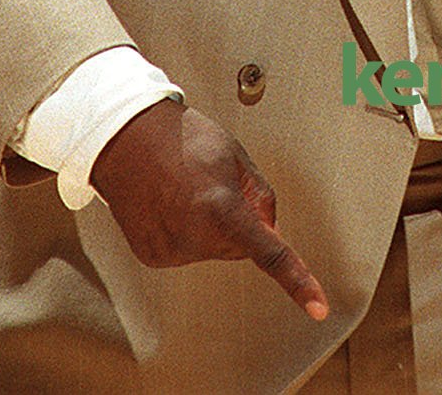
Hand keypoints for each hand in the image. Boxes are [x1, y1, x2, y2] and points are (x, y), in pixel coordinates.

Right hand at [88, 100, 328, 317]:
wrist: (123, 134)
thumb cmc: (181, 137)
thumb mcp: (234, 154)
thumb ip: (260, 195)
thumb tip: (269, 231)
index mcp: (221, 209)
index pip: (270, 253)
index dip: (299, 281)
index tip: (318, 308)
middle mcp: (196, 237)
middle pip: (238, 246)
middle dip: (234, 221)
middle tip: (206, 183)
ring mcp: (172, 250)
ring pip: (211, 250)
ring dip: (205, 226)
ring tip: (180, 188)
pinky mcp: (153, 256)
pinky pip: (185, 251)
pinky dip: (181, 231)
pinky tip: (164, 203)